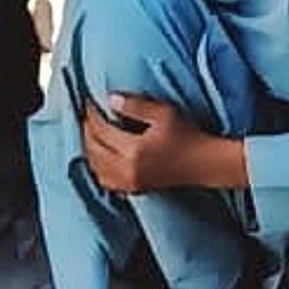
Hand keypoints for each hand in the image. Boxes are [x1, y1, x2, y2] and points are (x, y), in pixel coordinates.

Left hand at [79, 91, 248, 196]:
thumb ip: (134, 106)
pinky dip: (97, 167)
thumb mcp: (162, 113)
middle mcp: (127, 170)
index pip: (101, 130)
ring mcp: (129, 182)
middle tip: (88, 116)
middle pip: (93, 149)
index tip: (90, 102)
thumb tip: (109, 99)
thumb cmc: (186, 136)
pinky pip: (104, 180)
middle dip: (87, 131)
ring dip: (89, 149)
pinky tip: (99, 156)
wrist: (202, 164)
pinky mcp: (133, 189)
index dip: (92, 114)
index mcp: (134, 150)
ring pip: (95, 167)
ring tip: (91, 133)